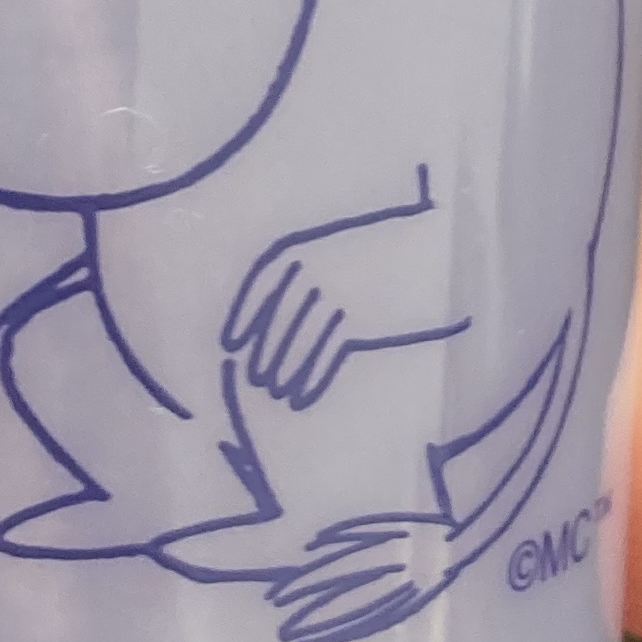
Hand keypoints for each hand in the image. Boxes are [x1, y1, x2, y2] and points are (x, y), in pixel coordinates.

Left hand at [223, 172, 452, 410]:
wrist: (412, 243)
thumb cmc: (358, 251)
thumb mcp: (321, 253)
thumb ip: (289, 281)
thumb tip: (250, 320)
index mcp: (298, 250)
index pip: (262, 289)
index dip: (245, 318)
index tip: (230, 346)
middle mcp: (314, 270)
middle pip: (280, 319)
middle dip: (266, 352)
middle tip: (252, 382)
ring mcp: (338, 293)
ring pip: (303, 338)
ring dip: (286, 369)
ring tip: (275, 394)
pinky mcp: (360, 317)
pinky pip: (330, 352)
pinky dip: (313, 377)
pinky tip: (300, 398)